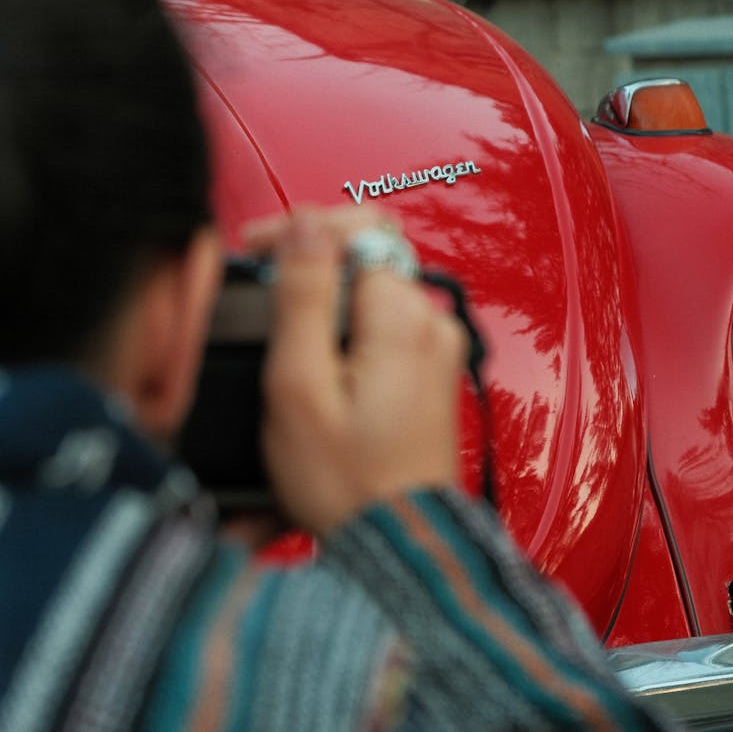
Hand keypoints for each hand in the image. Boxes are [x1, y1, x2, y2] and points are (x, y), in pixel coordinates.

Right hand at [244, 206, 466, 535]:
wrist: (398, 545)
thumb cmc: (345, 481)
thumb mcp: (300, 384)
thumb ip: (303, 294)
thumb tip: (307, 224)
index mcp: (402, 315)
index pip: (355, 227)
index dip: (299, 228)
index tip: (259, 249)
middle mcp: (431, 321)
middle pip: (370, 250)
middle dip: (314, 253)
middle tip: (266, 279)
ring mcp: (437, 346)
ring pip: (377, 282)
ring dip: (330, 287)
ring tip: (287, 321)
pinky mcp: (432, 370)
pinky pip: (388, 318)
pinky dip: (351, 318)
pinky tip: (322, 351)